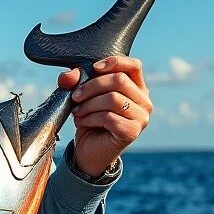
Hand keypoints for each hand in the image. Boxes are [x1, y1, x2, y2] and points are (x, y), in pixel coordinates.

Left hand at [58, 56, 151, 176]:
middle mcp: (144, 102)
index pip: (133, 66)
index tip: (93, 68)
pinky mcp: (131, 132)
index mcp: (137, 88)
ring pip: (112, 98)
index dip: (114, 62)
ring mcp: (141, 118)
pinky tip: (82, 122)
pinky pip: (108, 117)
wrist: (89, 151)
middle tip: (75, 96)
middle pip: (119, 80)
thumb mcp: (82, 97)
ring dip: (88, 104)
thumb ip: (74, 81)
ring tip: (78, 111)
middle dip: (91, 86)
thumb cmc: (90, 120)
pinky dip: (90, 118)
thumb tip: (69, 75)